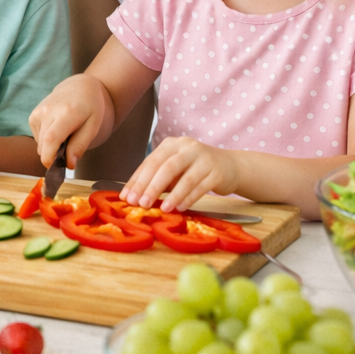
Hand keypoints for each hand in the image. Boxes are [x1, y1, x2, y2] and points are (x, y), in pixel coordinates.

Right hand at [28, 74, 110, 170]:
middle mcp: (49, 111)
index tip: (53, 168)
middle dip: (54, 156)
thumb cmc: (90, 107)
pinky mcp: (33, 116)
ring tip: (66, 134)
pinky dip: (47, 140)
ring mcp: (38, 112)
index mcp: (67, 113)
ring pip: (40, 144)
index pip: (51, 138)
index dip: (49, 157)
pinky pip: (38, 138)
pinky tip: (57, 128)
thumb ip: (80, 145)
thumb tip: (69, 165)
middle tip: (70, 152)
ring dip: (52, 147)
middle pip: (44, 145)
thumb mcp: (93, 126)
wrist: (79, 87)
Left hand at [122, 136, 239, 212]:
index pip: (150, 162)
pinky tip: (180, 208)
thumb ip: (157, 178)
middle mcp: (187, 147)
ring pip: (184, 178)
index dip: (137, 180)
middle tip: (140, 204)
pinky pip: (201, 187)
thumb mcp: (174, 169)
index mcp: (171, 144)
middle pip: (165, 167)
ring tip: (162, 209)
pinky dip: (189, 198)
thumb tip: (134, 196)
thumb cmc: (194, 169)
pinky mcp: (217, 172)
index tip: (126, 197)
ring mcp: (204, 158)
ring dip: (172, 195)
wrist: (228, 166)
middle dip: (150, 187)